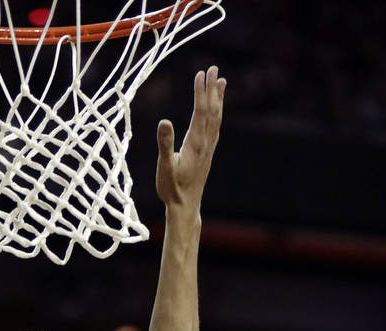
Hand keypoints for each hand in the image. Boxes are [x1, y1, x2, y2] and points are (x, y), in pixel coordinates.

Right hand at [156, 66, 225, 209]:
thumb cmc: (172, 188)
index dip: (200, 92)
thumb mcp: (165, 166)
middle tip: (214, 68)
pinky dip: (217, 114)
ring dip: (218, 99)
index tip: (201, 73)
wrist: (185, 207)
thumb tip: (164, 121)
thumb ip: (165, 143)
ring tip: (221, 82)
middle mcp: (205, 143)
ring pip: (216, 118)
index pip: (200, 111)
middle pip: (212, 110)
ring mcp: (208, 148)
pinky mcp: (207, 154)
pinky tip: (216, 110)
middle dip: (212, 89)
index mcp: (195, 143)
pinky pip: (215, 128)